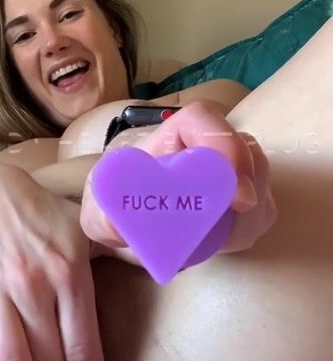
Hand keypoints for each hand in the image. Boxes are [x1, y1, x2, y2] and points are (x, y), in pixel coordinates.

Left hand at [81, 101, 276, 255]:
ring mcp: (232, 169)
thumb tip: (120, 224)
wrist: (128, 220)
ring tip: (214, 239)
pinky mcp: (246, 197)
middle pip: (244, 152)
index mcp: (172, 135)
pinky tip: (222, 241)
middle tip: (227, 229)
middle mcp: (207, 144)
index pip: (204, 119)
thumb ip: (103, 217)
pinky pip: (262, 207)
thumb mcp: (99, 212)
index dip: (225, 146)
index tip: (235, 194)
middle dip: (245, 192)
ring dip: (246, 215)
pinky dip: (249, 227)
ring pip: (260, 180)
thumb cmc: (116, 204)